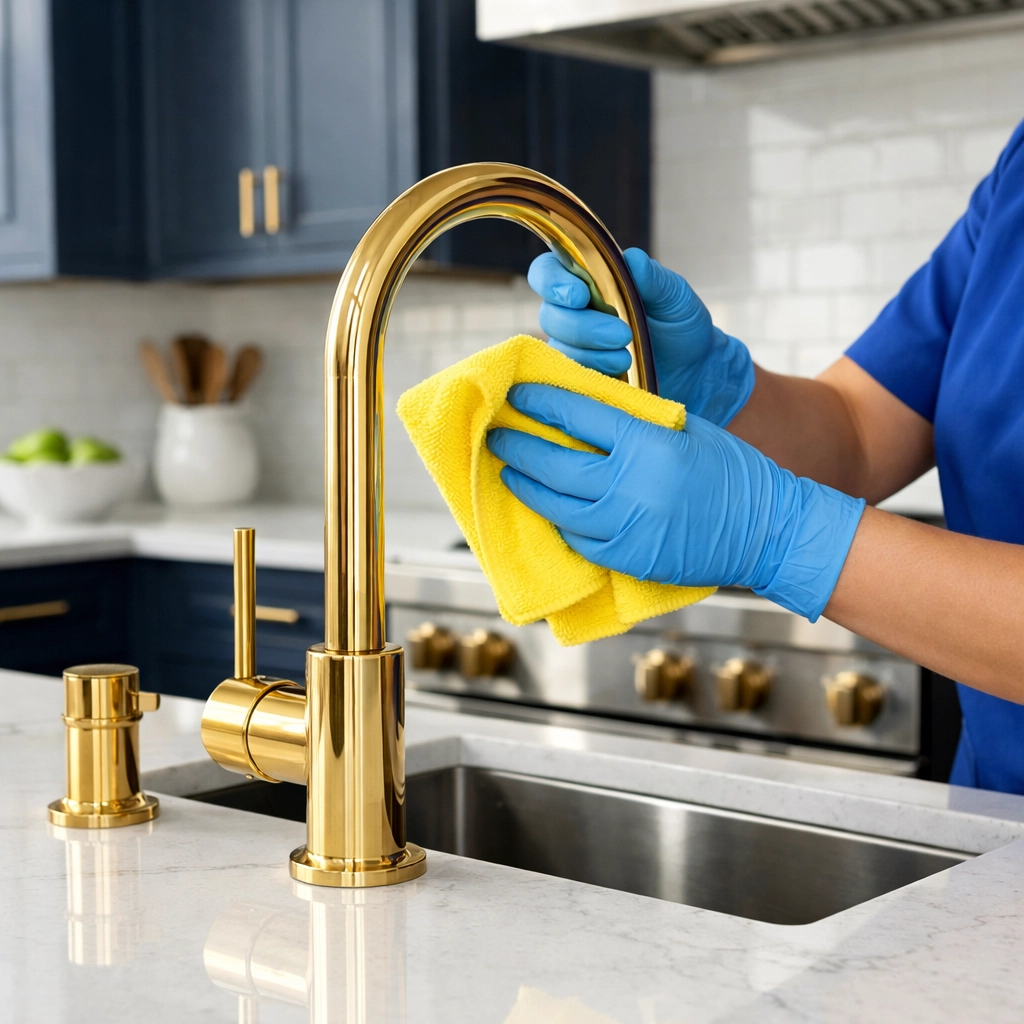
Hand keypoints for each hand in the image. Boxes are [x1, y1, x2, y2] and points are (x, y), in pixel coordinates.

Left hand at [487, 384, 864, 620]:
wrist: (767, 530)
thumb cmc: (731, 471)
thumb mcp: (686, 428)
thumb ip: (635, 422)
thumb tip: (585, 410)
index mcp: (645, 444)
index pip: (577, 415)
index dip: (541, 403)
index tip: (517, 394)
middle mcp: (628, 486)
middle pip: (554, 462)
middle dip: (518, 446)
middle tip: (496, 435)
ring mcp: (625, 527)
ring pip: (556, 505)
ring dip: (527, 485)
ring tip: (508, 471)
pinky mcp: (627, 557)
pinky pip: (577, 539)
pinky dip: (558, 521)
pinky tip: (546, 507)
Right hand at [528, 249, 755, 425]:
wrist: (695, 371)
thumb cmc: (680, 325)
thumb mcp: (675, 297)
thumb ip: (653, 278)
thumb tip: (633, 259)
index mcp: (588, 281)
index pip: (547, 273)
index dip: (552, 281)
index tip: (579, 295)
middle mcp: (573, 314)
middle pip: (550, 316)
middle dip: (582, 326)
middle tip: (622, 334)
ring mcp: (574, 349)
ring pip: (558, 349)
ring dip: (591, 354)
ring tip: (627, 357)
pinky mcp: (580, 379)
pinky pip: (569, 378)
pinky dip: (594, 374)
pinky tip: (621, 373)